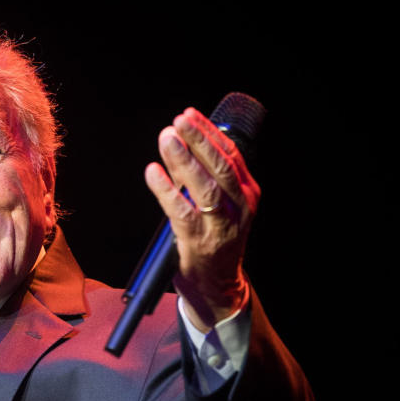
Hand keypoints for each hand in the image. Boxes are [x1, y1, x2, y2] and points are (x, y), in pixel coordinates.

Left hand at [144, 108, 260, 330]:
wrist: (217, 285)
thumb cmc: (212, 239)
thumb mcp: (214, 204)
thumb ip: (200, 177)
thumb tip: (180, 143)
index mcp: (247, 193)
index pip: (231, 155)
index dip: (209, 133)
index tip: (189, 114)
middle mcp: (239, 207)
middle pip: (221, 167)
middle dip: (200, 140)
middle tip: (178, 120)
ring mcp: (221, 226)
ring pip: (204, 187)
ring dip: (184, 160)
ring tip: (166, 138)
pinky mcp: (200, 242)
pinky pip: (181, 212)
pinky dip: (166, 190)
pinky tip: (153, 172)